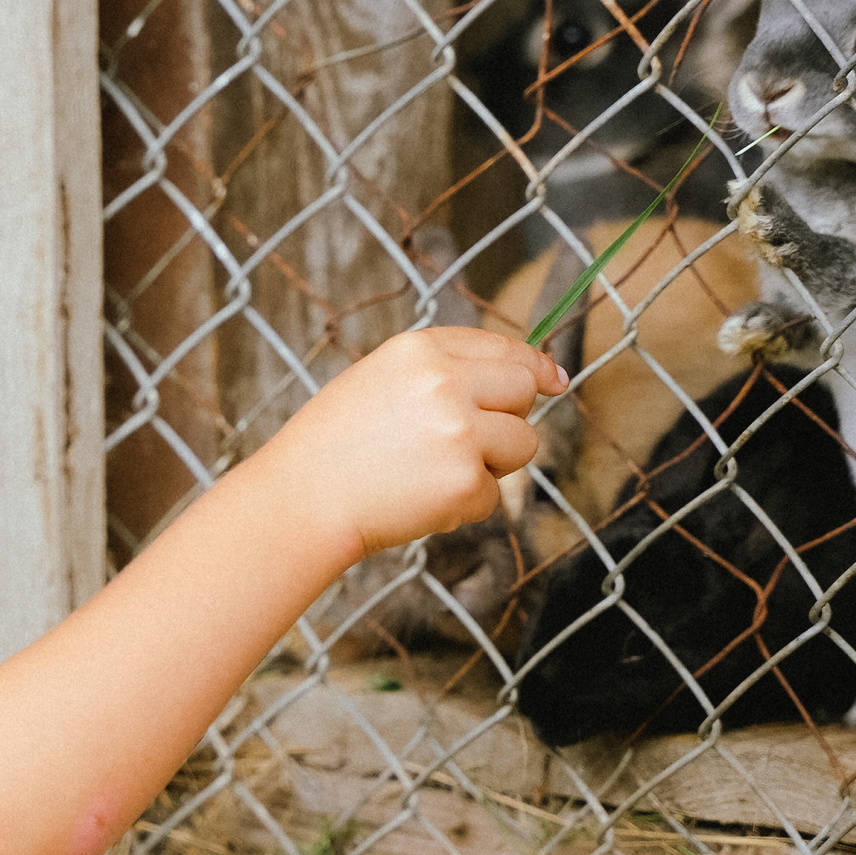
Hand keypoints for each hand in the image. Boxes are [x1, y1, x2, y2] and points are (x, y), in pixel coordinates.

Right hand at [248, 327, 564, 560]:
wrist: (301, 501)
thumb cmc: (335, 446)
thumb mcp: (381, 381)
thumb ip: (445, 373)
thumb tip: (537, 377)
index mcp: (419, 349)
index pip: (502, 348)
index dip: (534, 366)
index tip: (554, 380)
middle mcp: (445, 382)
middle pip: (523, 392)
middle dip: (507, 419)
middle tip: (461, 444)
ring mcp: (459, 431)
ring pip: (523, 445)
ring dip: (492, 465)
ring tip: (430, 473)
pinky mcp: (464, 481)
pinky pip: (494, 495)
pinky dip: (463, 506)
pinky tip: (417, 500)